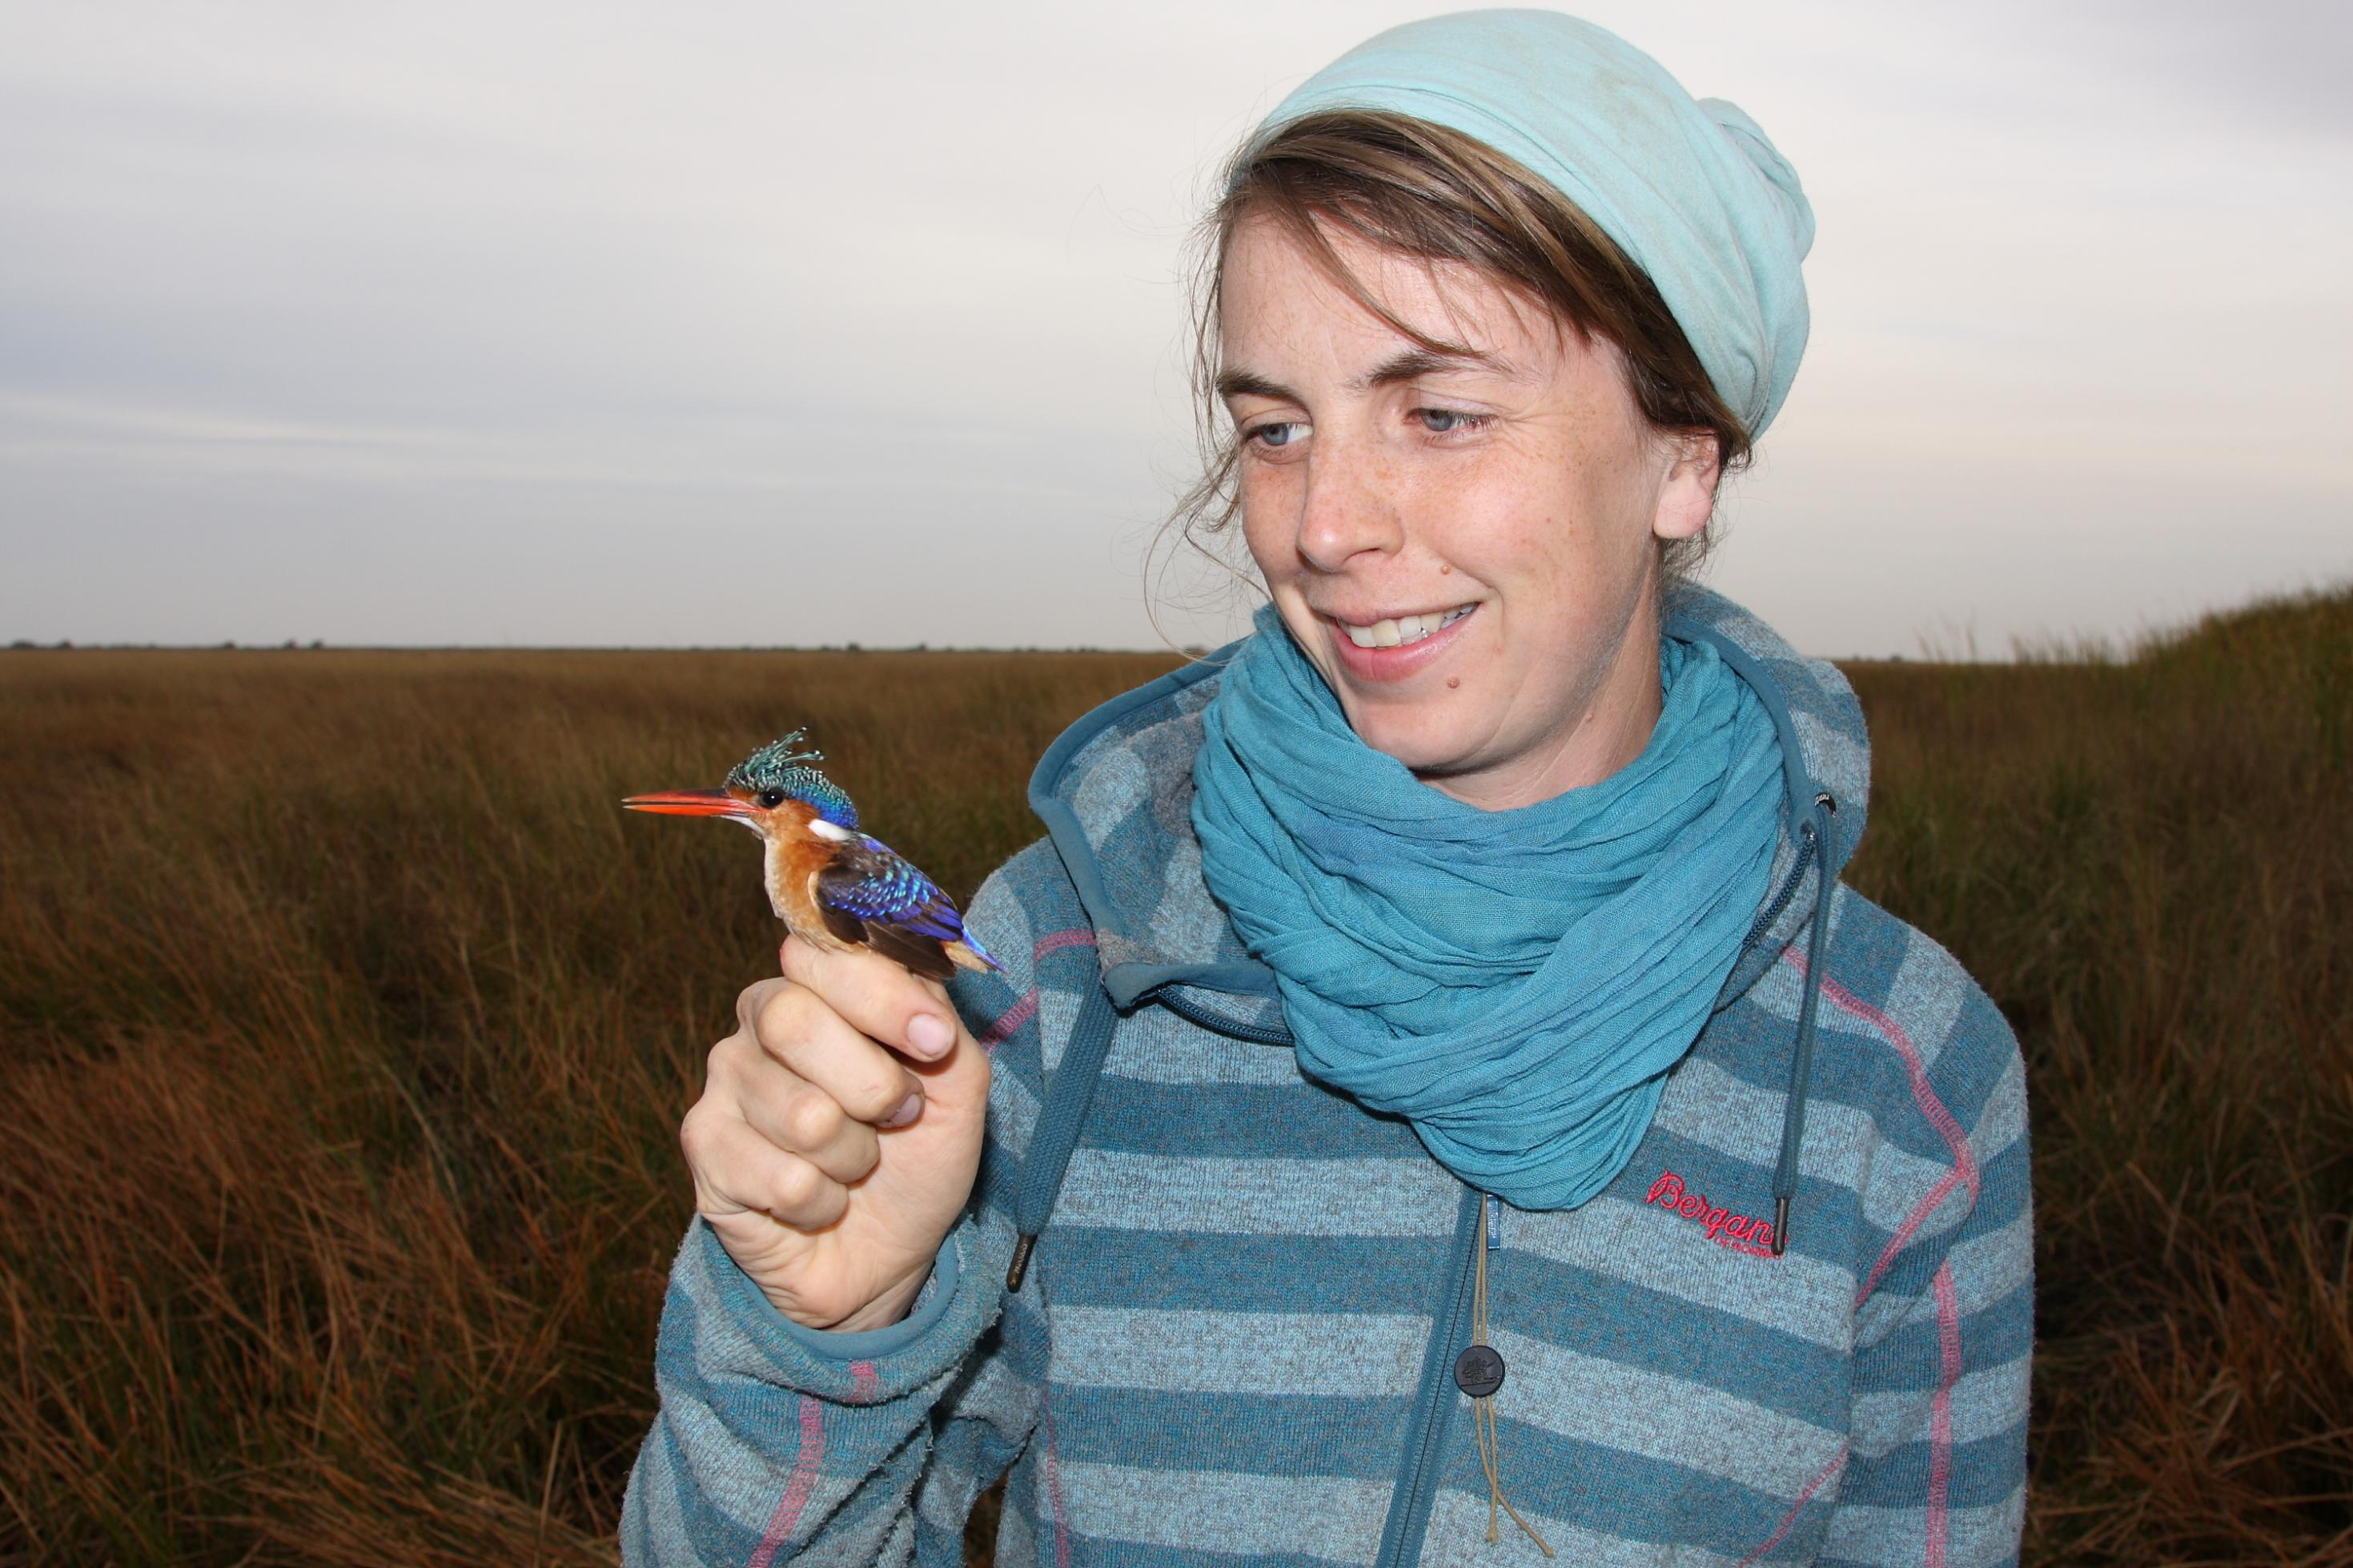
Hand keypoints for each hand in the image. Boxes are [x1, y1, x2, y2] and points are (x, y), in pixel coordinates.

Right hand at [680, 935, 990, 1330]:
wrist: (884, 1253)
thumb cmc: (915, 1156)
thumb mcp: (957, 1085)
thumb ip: (943, 1027)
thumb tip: (926, 1014)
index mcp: (818, 985)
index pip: (824, 953)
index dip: (883, 997)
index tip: (934, 1042)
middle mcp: (758, 1019)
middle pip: (793, 1022)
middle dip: (872, 1085)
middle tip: (898, 1113)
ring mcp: (723, 1083)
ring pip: (802, 1115)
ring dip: (854, 1156)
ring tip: (854, 1164)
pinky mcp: (704, 1150)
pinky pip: (784, 1179)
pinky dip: (823, 1203)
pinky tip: (818, 1202)